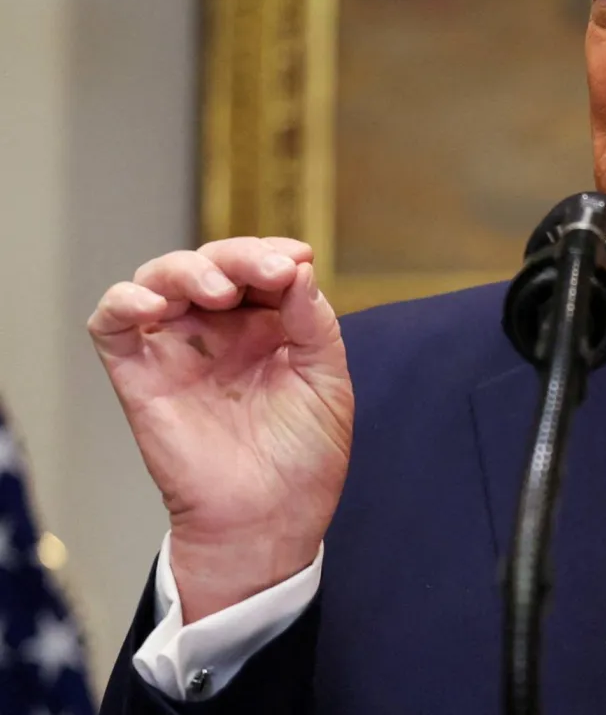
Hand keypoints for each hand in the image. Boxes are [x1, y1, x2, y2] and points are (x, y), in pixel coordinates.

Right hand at [88, 237, 352, 622]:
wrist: (271, 520)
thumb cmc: (304, 458)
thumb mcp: (327, 379)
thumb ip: (314, 322)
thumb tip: (299, 267)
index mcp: (266, 326)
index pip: (258, 267)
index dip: (273, 252)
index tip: (298, 260)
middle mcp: (219, 331)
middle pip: (212, 263)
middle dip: (240, 256)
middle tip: (270, 272)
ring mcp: (177, 349)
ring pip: (160, 279)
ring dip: (188, 269)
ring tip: (220, 290)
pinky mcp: (139, 375)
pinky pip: (112, 324)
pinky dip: (125, 301)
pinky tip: (156, 305)